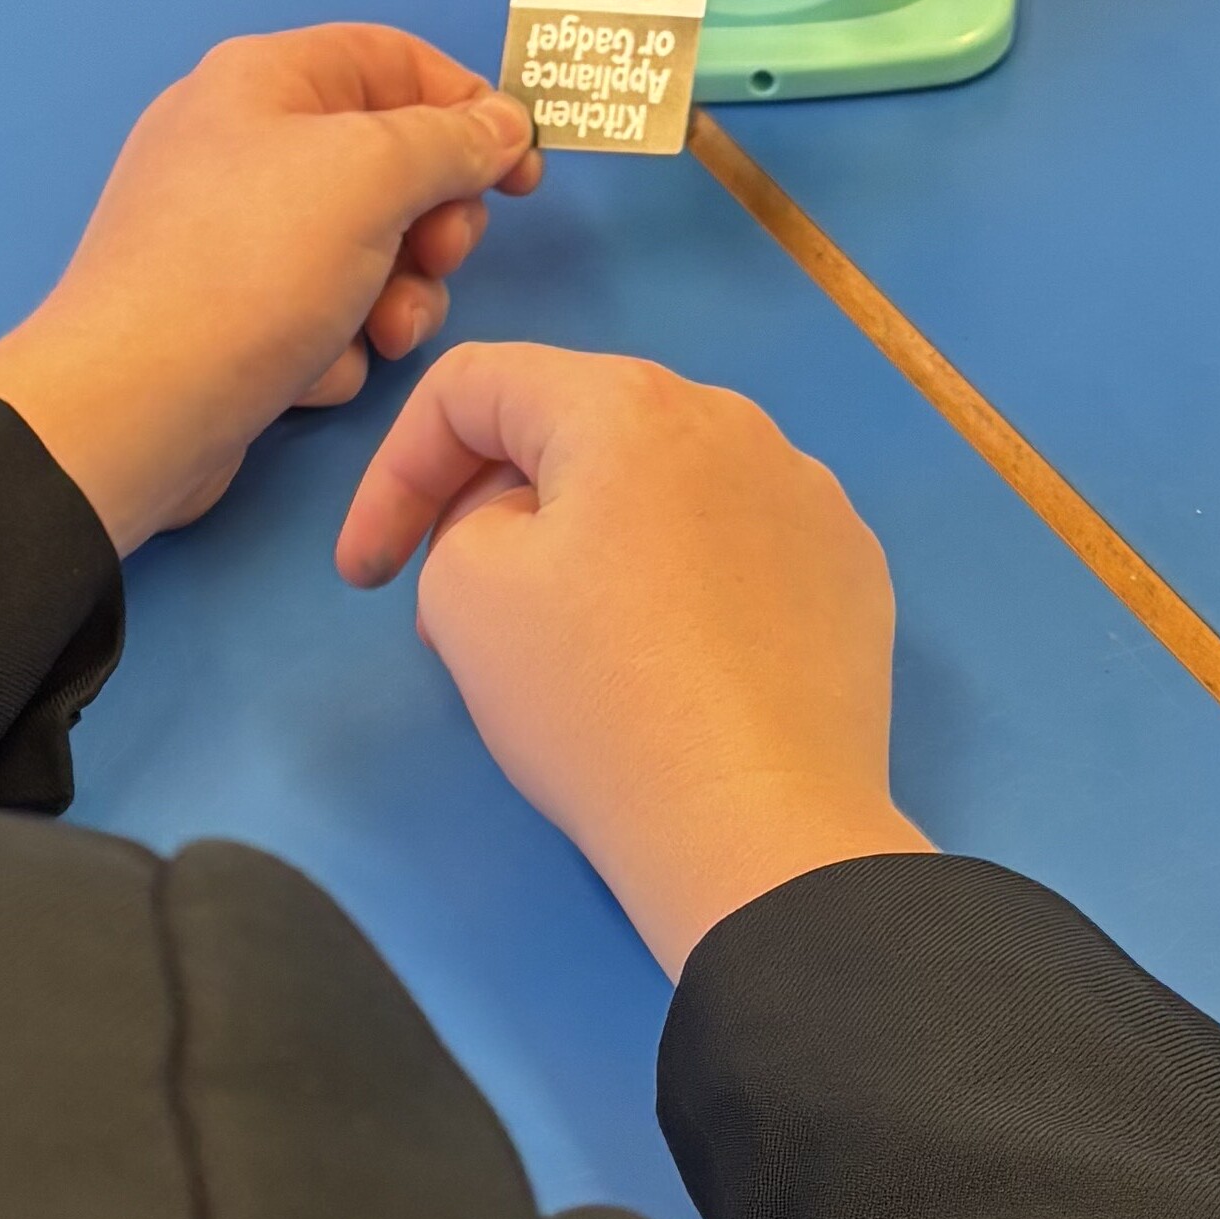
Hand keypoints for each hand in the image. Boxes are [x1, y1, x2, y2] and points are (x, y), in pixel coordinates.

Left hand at [0, 20, 538, 551]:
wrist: (133, 407)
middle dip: (433, 222)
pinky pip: (320, 311)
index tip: (524, 173)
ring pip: (367, 249)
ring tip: (381, 334)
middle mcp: (243, 143)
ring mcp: (232, 234)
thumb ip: (452, 141)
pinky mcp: (229, 314)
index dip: (469, 108)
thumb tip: (503, 126)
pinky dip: (333, 343)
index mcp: (264, 80)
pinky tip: (308, 373)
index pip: (394, 60)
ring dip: (397, 297)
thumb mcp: (372, 175)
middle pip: (388, 162)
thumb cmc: (251, 266)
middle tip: (440, 259)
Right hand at [335, 342, 928, 977]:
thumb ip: (461, 523)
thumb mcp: (461, 596)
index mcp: (629, 403)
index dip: (396, 472)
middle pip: (576, 432)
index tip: (368, 575)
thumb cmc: (595, 700)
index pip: (474, 387)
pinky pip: (737, 547)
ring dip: (592, 544)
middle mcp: (735, 422)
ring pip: (662, 490)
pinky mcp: (851, 572)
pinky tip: (673, 666)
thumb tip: (530, 531)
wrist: (760, 830)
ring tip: (567, 645)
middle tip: (453, 614)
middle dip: (494, 507)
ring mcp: (809, 496)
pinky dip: (683, 584)